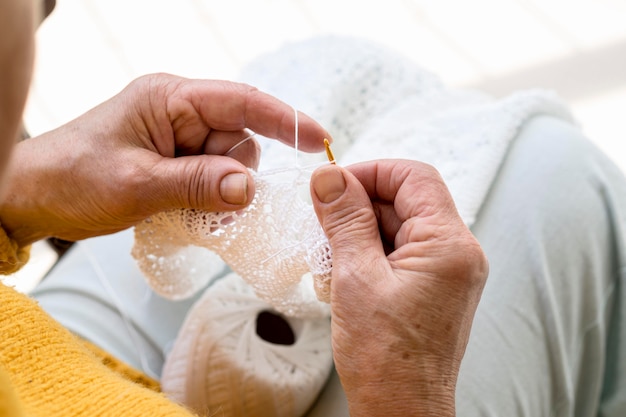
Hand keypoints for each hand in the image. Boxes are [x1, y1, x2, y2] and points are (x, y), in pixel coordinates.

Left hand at [0, 74, 327, 245]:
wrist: (34, 196)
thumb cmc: (73, 178)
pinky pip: (211, 178)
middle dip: (235, 176)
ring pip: (228, 165)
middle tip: (212, 207)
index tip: (318, 141)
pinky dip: (209, 200)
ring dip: (220, 194)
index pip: (240, 101)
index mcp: (169, 99)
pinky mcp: (174, 161)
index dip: (283, 119)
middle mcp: (178, 112)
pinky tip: (187, 213)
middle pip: (239, 140)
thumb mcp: (137, 184)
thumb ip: (197, 184)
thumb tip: (251, 188)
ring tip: (186, 212)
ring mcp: (177, 137)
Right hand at [310, 160, 487, 416]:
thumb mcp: (356, 278)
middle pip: (406, 201)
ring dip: (359, 235)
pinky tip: (344, 278)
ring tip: (330, 261)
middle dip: (358, 208)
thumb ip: (345, 220)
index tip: (332, 185)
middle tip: (321, 226)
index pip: (413, 177)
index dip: (370, 173)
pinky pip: (400, 252)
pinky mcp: (433, 288)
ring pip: (399, 226)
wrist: (402, 412)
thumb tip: (329, 176)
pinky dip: (368, 255)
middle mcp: (458, 253)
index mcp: (449, 245)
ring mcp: (448, 272)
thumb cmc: (385, 358)